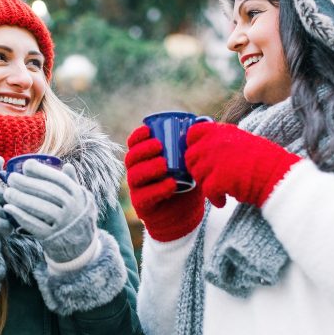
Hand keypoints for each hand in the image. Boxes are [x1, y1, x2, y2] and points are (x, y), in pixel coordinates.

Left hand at [3, 161, 96, 263]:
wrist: (80, 247)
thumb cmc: (76, 217)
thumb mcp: (81, 200)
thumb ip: (73, 184)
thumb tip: (68, 165)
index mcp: (79, 196)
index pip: (59, 180)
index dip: (42, 171)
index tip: (26, 165)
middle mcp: (73, 209)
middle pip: (48, 192)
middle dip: (27, 183)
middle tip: (11, 178)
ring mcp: (63, 224)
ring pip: (40, 208)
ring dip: (21, 199)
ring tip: (7, 192)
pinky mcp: (52, 237)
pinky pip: (34, 225)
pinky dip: (20, 216)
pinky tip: (9, 208)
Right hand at [125, 125, 204, 241]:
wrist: (186, 214)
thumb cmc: (186, 182)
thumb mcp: (190, 162)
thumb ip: (193, 144)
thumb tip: (203, 120)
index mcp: (143, 160)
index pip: (133, 145)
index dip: (137, 136)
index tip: (149, 129)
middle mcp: (136, 173)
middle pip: (131, 159)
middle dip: (142, 150)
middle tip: (159, 146)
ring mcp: (138, 190)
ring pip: (134, 176)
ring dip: (148, 168)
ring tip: (164, 165)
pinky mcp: (143, 207)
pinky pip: (145, 197)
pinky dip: (158, 189)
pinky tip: (171, 184)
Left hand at [185, 122, 300, 208]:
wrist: (276, 174)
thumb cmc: (264, 159)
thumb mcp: (241, 140)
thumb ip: (222, 141)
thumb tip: (205, 149)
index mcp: (221, 131)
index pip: (193, 133)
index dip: (191, 145)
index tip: (198, 155)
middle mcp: (214, 143)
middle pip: (190, 157)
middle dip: (197, 169)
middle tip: (210, 178)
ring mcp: (215, 160)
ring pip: (197, 175)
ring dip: (206, 184)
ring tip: (220, 189)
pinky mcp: (218, 179)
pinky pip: (207, 191)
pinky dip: (214, 199)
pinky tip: (223, 201)